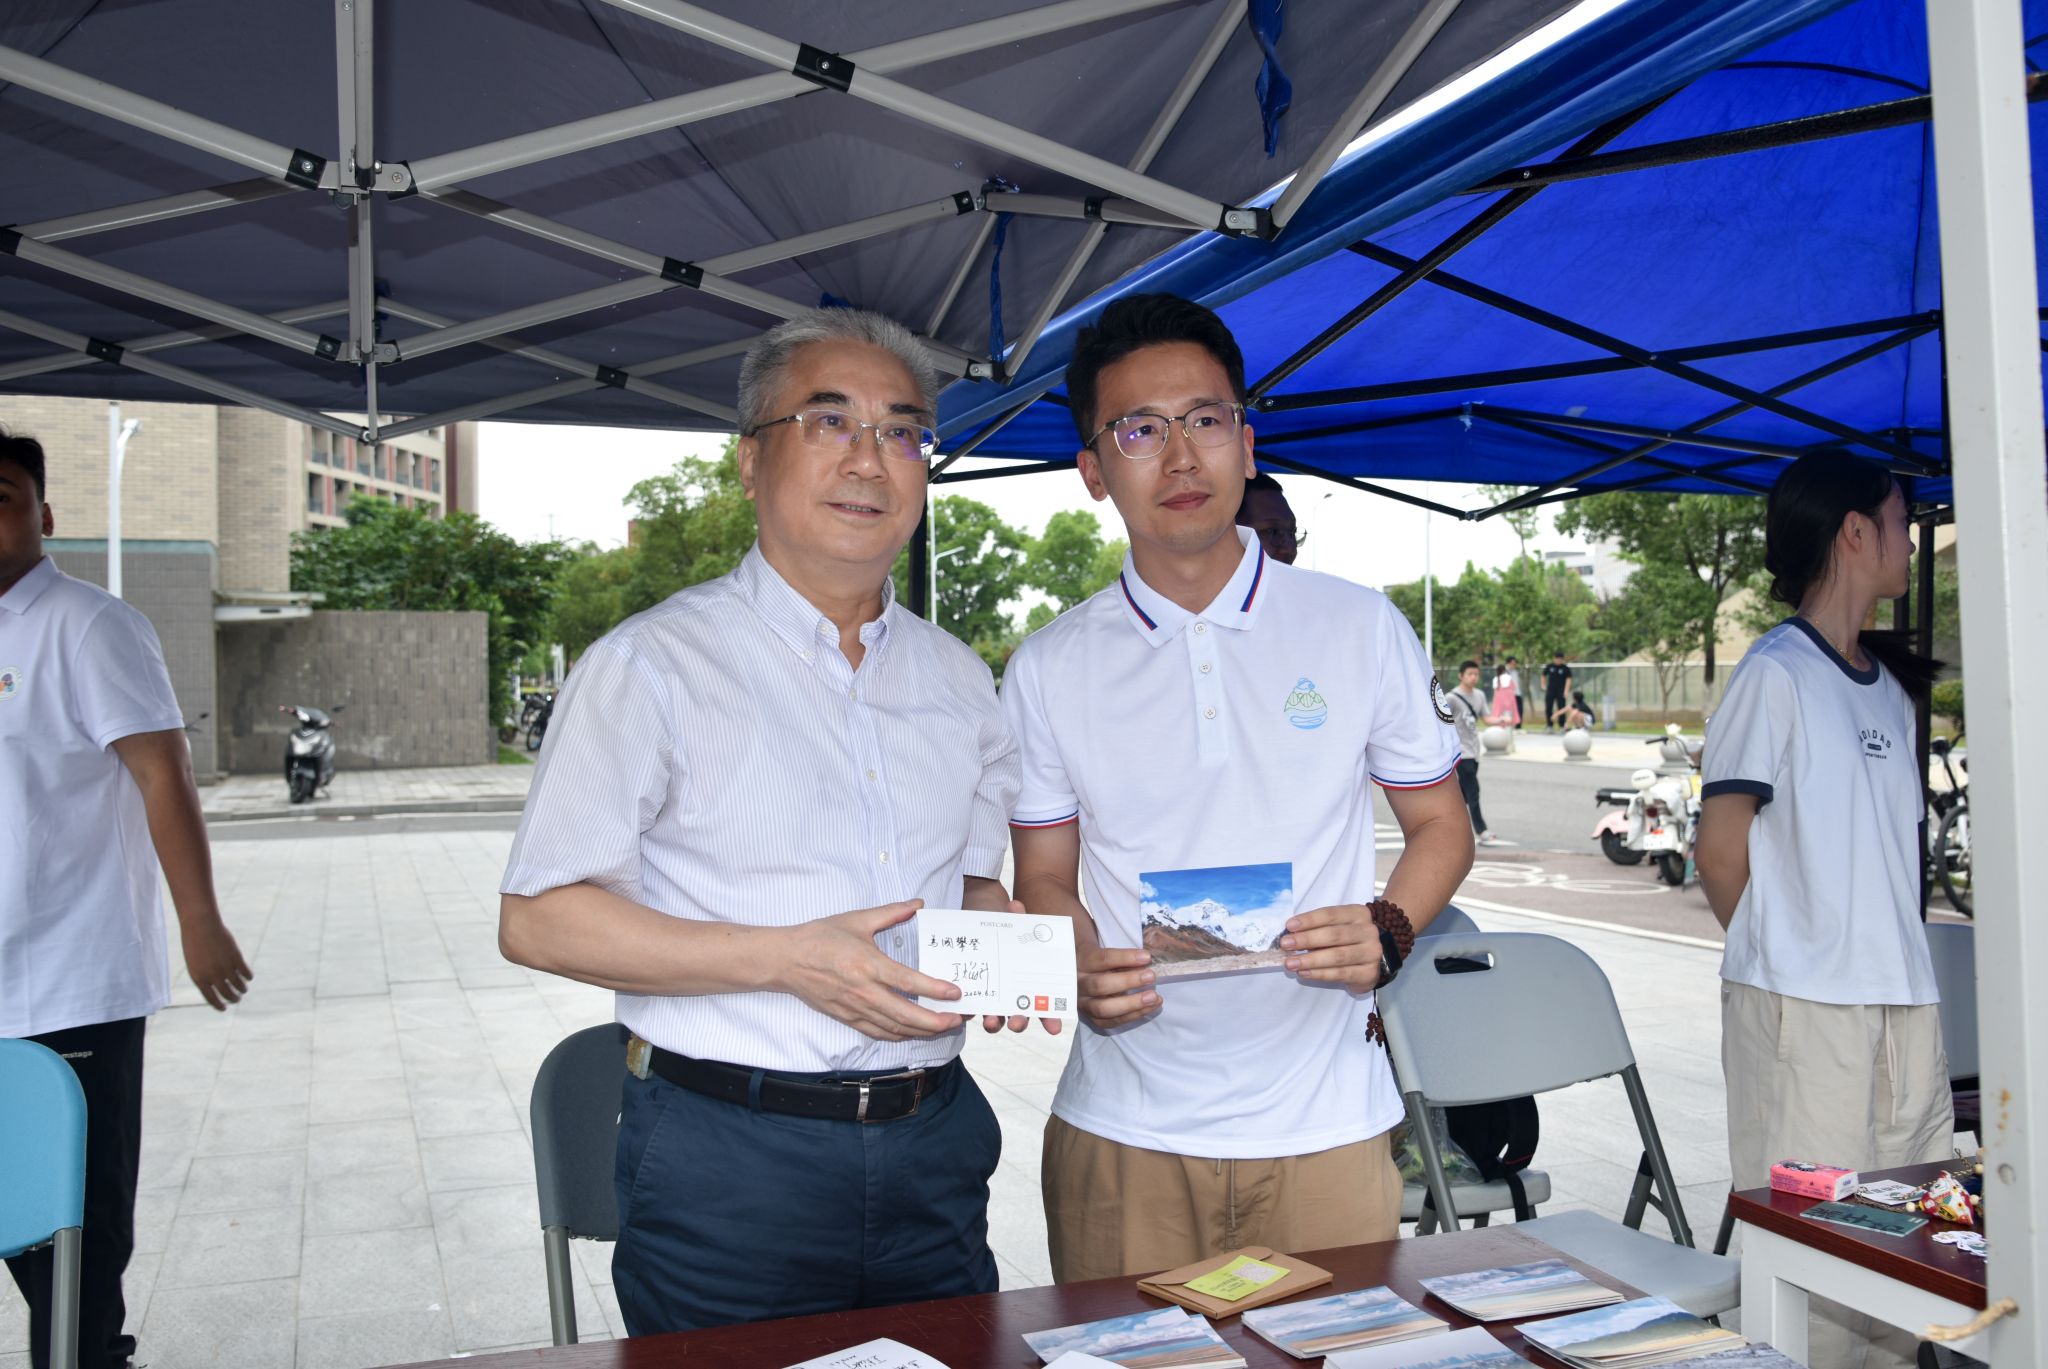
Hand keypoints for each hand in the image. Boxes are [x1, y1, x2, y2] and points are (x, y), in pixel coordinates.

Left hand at [179, 916, 252, 1010]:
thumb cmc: (194, 944)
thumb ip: (206, 976)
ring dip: (242, 989)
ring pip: (238, 985)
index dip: (219, 1005)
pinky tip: (248, 978)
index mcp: (199, 979)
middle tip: (237, 999)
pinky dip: (248, 977)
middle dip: (233, 999)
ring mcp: (225, 968)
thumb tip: (219, 987)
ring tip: (243, 990)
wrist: (200, 926)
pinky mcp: (236, 958)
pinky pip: (245, 973)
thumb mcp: (196, 963)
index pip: (211, 998)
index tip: (224, 1008)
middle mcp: (213, 976)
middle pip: (227, 993)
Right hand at [779, 901, 964, 1042]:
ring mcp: (855, 1008)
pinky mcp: (847, 1018)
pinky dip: (899, 1035)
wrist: (786, 960)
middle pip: (906, 1014)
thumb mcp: (857, 919)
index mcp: (868, 964)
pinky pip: (878, 1033)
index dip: (935, 990)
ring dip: (921, 1031)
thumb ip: (891, 912)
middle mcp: (863, 991)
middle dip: (935, 1021)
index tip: (956, 993)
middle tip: (957, 1019)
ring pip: (894, 1028)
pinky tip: (913, 1032)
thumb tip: (918, 904)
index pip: (908, 982)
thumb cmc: (820, 937)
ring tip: (943, 1027)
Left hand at [978, 899, 1064, 1035]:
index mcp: (1029, 983)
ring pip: (996, 1018)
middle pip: (1019, 1016)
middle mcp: (1012, 994)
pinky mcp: (972, 993)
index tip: (1055, 1029)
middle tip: (1017, 1022)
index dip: (1050, 1019)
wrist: (978, 917)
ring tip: (992, 1022)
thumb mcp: (1010, 921)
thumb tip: (1014, 906)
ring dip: (995, 1023)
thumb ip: (1016, 917)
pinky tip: (966, 1013)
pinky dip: (969, 1012)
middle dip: (1019, 1022)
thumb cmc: (1002, 924)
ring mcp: (992, 996)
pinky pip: (971, 1008)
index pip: (1044, 1006)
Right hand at [1077, 946, 1156, 1028]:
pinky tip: (1150, 1008)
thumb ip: (1120, 955)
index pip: (1103, 959)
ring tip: (1155, 997)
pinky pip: (1110, 1022)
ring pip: (1103, 1008)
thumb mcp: (1104, 949)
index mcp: (1082, 961)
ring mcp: (1083, 1003)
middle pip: (1100, 985)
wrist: (1077, 972)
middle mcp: (1079, 983)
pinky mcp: (1091, 1018)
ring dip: (1132, 1004)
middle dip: (1128, 982)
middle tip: (1151, 977)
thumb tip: (1145, 959)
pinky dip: (1132, 1016)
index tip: (1147, 957)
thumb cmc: (1098, 958)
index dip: (1125, 958)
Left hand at [1279, 904, 1383, 988]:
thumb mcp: (1336, 926)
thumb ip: (1318, 928)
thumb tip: (1290, 934)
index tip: (1289, 926)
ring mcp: (1371, 953)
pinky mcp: (1369, 973)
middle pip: (1334, 935)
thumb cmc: (1347, 940)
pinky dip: (1320, 974)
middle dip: (1306, 939)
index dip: (1309, 920)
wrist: (1373, 961)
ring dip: (1310, 960)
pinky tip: (1304, 973)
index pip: (1331, 914)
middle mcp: (1368, 932)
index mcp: (1358, 914)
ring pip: (1337, 956)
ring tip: (1290, 963)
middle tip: (1285, 945)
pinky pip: (1341, 974)